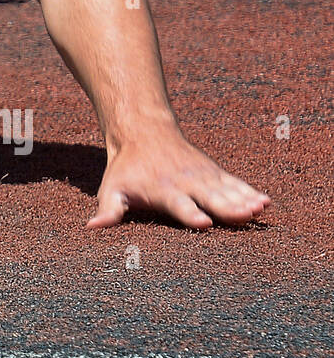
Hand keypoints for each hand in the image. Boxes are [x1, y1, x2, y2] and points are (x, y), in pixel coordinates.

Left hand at [88, 128, 270, 228]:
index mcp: (162, 190)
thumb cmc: (126, 167)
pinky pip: (234, 183)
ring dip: (244, 200)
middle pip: (209, 197)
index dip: (190, 213)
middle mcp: (186, 183)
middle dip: (227, 207)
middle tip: (245, 216)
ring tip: (262, 209)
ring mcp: (202, 177)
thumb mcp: (112, 187)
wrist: (144, 130)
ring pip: (226, 190)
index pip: (178, 204)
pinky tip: (266, 202)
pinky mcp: (213, 173)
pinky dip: (249, 192)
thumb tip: (91, 227)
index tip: (203, 223)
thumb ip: (108, 210)